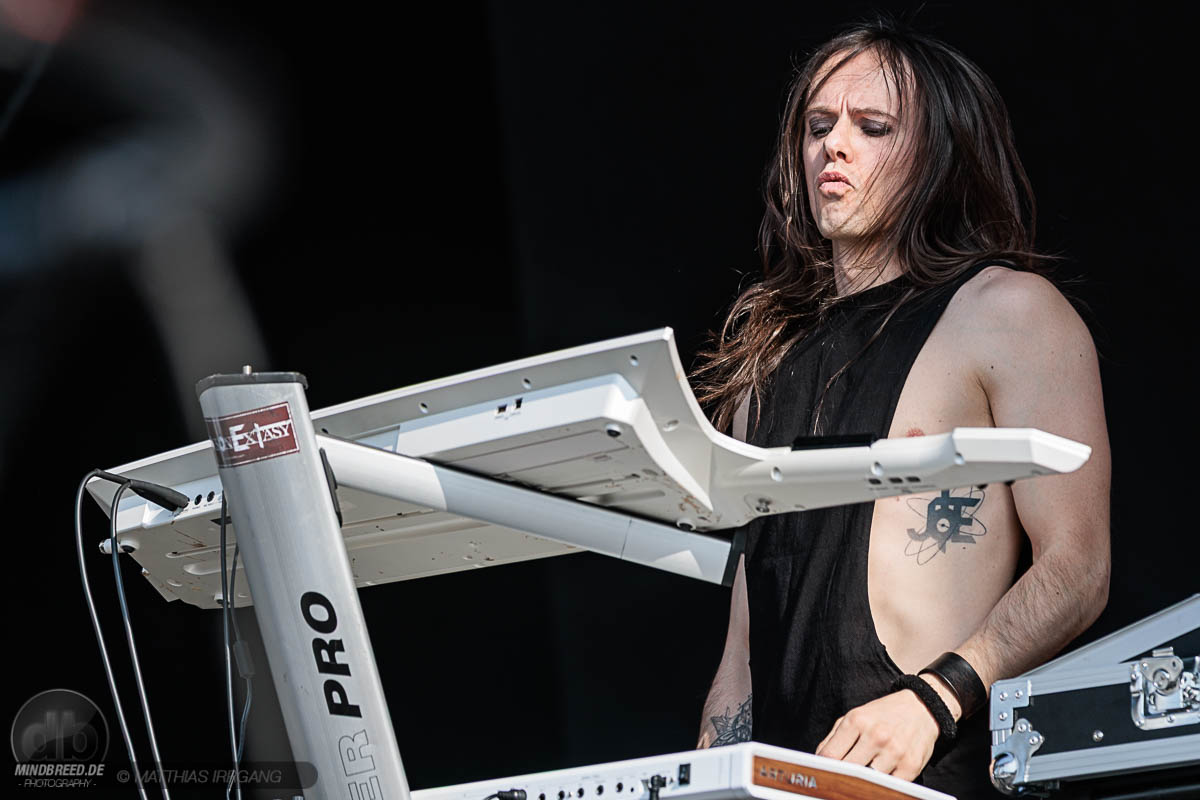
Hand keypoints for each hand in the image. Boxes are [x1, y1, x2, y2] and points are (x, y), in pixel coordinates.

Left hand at [815, 677, 956, 780]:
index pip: (830, 755)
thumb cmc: (883, 714)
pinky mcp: (911, 766)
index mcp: (857, 721)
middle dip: (841, 778)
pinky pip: (889, 787)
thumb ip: (833, 738)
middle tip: (838, 782)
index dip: (823, 770)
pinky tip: (879, 781)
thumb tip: (819, 761)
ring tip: (860, 781)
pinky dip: (881, 787)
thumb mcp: (854, 717)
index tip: (822, 776)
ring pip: (868, 782)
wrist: (920, 708)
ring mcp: (895, 752)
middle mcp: (876, 735)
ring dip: (862, 783)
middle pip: (847, 771)